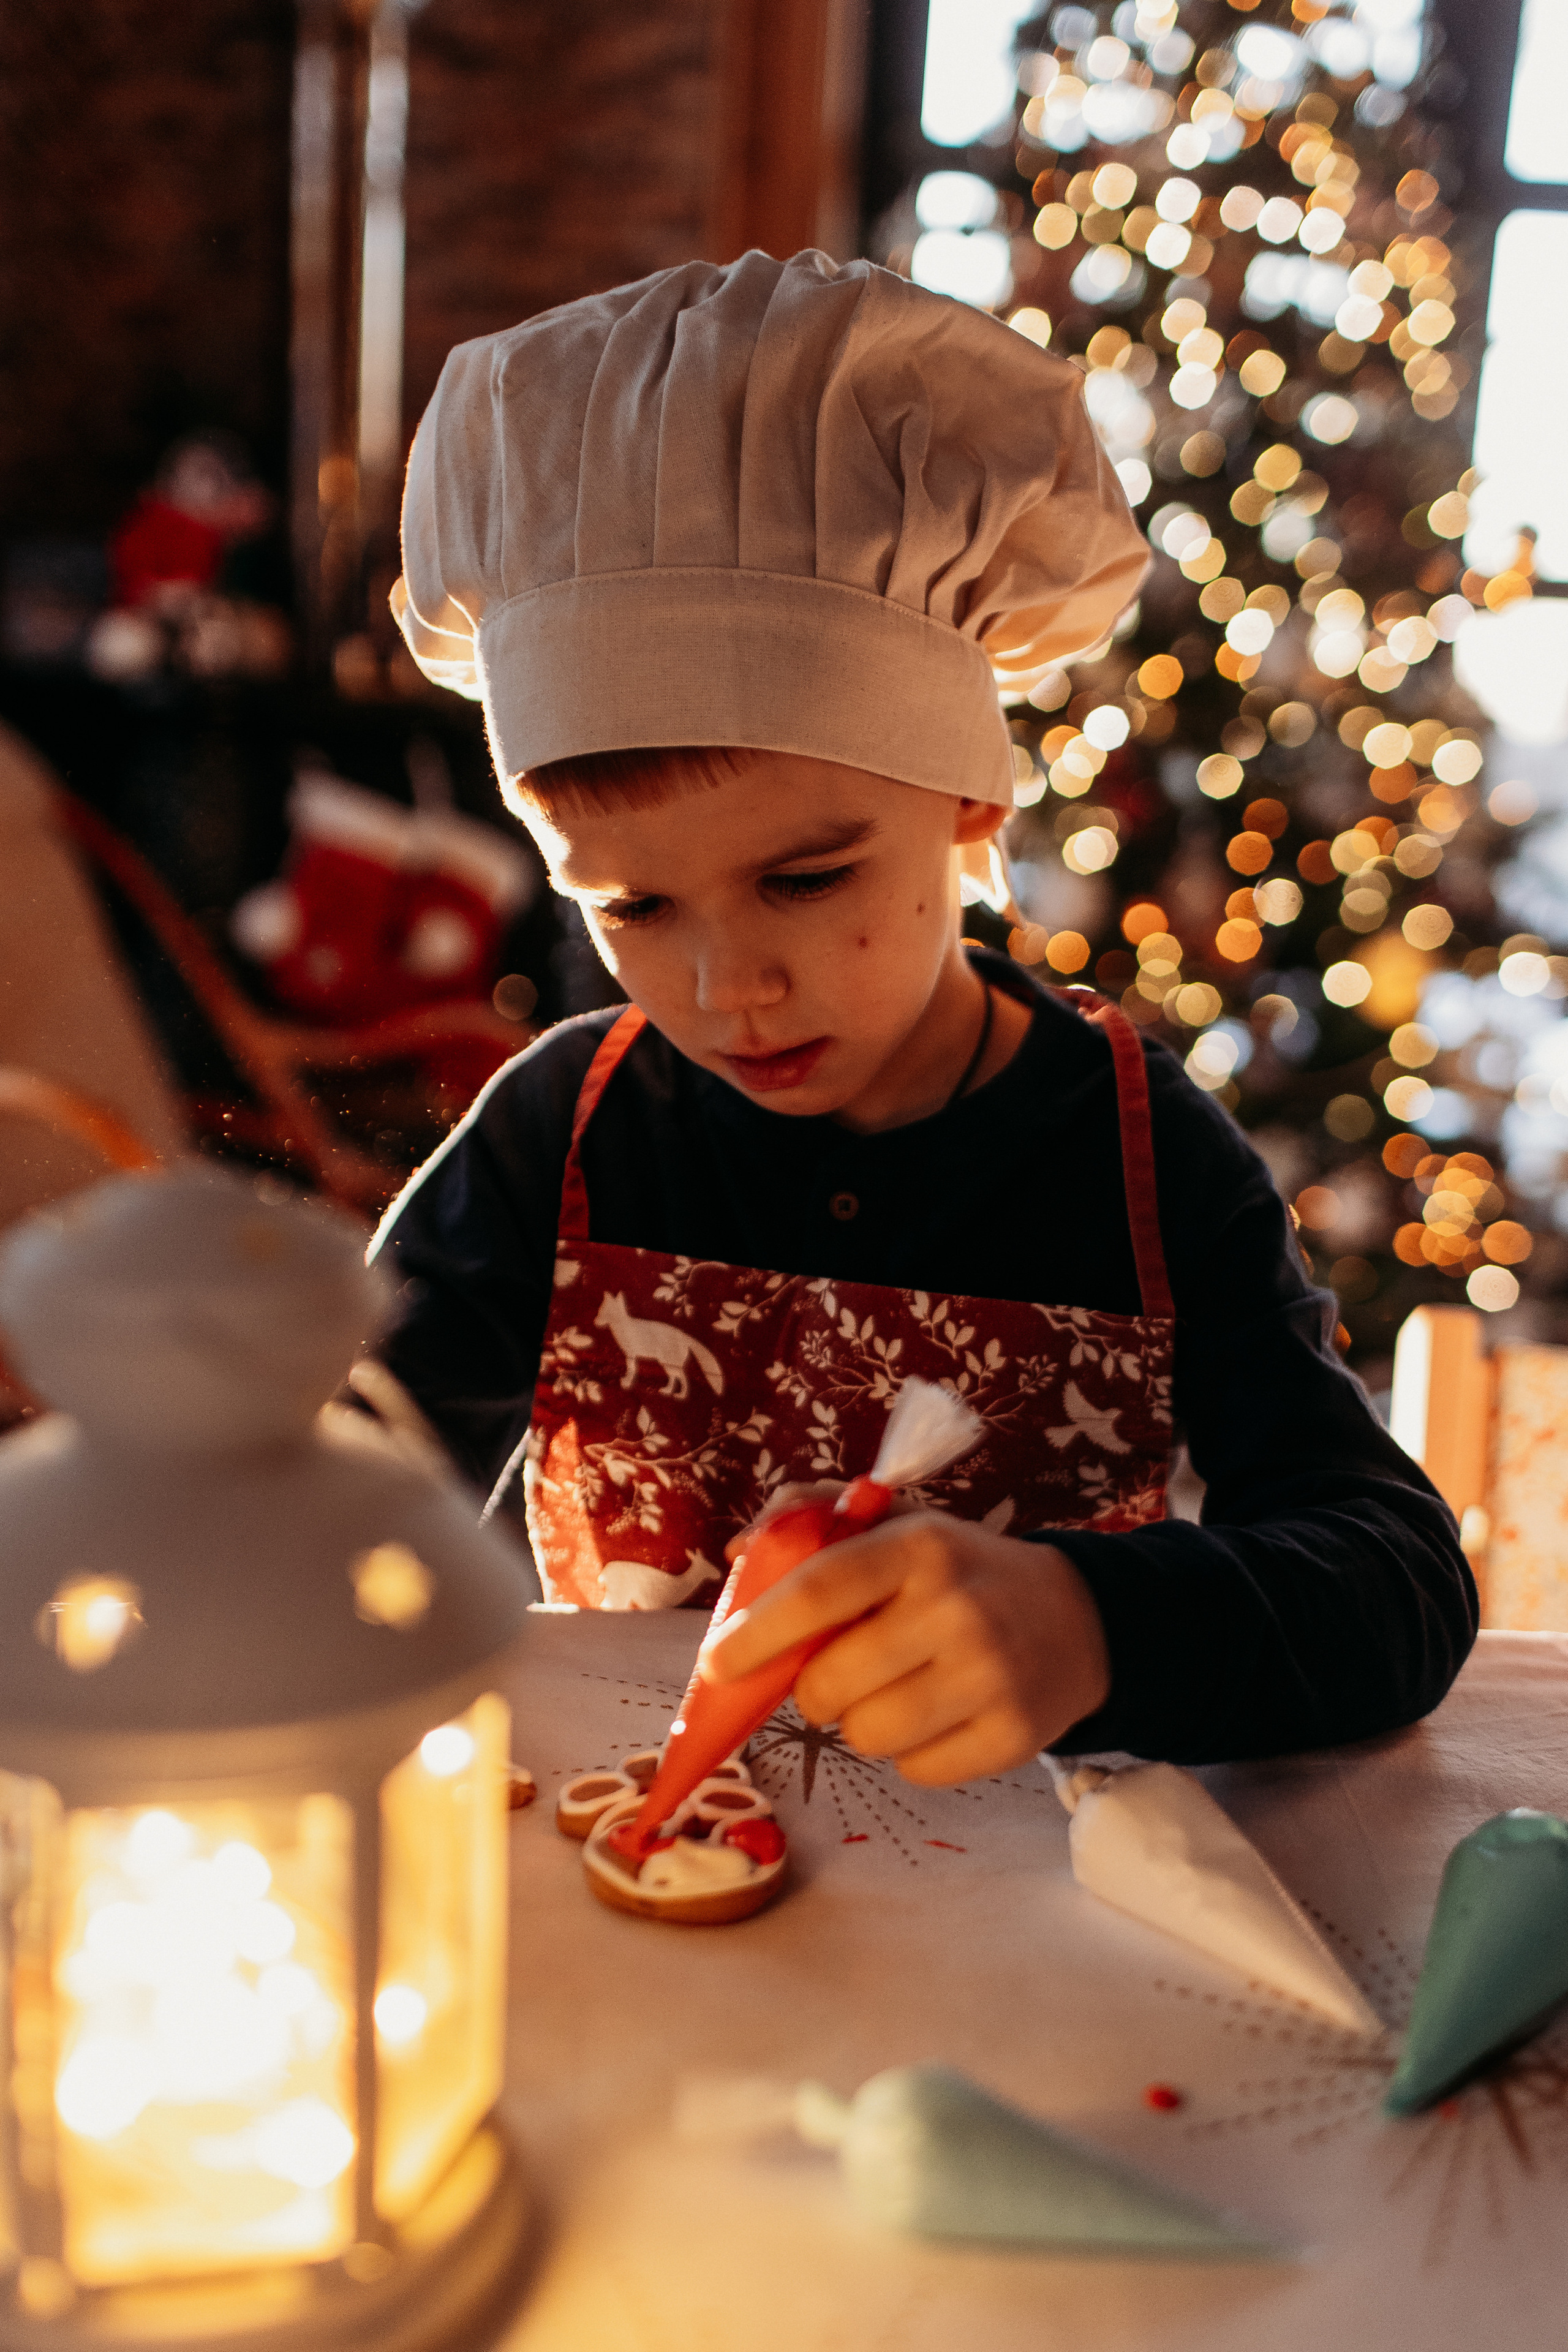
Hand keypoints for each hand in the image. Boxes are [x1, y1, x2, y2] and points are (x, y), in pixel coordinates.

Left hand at [701, 1511, 1110, 1784]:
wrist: (1075, 1619)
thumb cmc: (959, 1571)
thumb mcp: (897, 1525)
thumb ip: (812, 1519)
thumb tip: (738, 1550)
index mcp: (920, 1547)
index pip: (818, 1592)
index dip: (756, 1634)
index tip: (717, 1663)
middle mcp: (957, 1609)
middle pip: (829, 1684)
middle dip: (812, 1688)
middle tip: (837, 1671)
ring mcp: (990, 1677)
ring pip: (866, 1736)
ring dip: (861, 1721)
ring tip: (896, 1687)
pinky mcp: (1012, 1736)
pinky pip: (914, 1771)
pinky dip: (910, 1752)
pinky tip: (938, 1713)